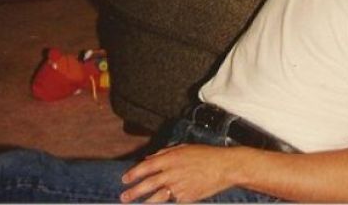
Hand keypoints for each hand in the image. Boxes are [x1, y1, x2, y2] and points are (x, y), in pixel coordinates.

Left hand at [120, 144, 236, 202]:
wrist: (224, 166)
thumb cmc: (205, 155)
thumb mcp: (185, 147)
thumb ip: (165, 153)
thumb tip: (149, 158)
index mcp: (172, 158)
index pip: (147, 166)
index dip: (134, 173)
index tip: (125, 179)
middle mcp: (173, 172)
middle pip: (148, 184)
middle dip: (134, 192)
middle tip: (123, 197)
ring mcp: (179, 186)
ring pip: (157, 197)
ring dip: (144, 202)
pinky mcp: (186, 198)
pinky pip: (172, 203)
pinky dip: (165, 204)